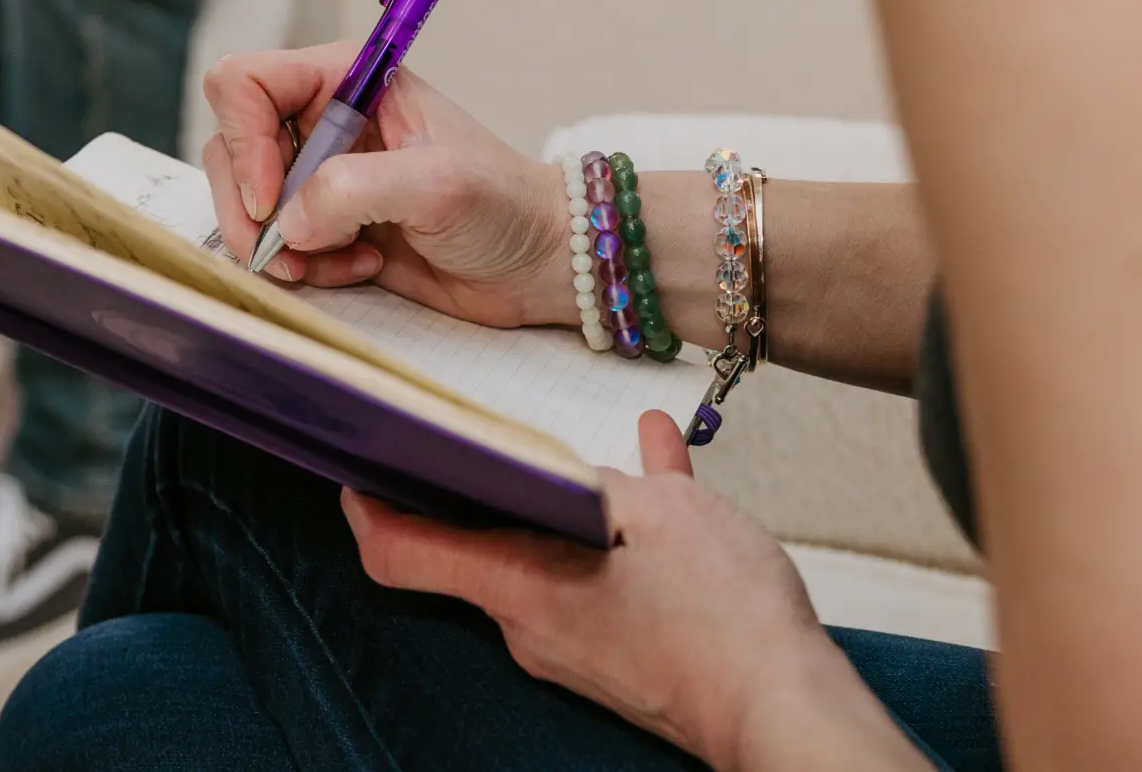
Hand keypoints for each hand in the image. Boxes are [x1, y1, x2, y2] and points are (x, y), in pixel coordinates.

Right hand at [199, 44, 576, 327]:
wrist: (537, 263)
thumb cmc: (503, 204)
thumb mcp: (436, 184)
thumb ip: (352, 189)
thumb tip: (285, 222)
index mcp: (343, 78)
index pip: (244, 83)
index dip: (242, 139)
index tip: (268, 199)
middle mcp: (321, 119)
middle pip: (230, 145)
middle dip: (248, 206)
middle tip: (288, 251)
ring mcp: (318, 173)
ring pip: (243, 200)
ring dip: (276, 244)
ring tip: (335, 261)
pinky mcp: (324, 224)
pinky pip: (273, 244)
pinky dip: (302, 266)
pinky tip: (358, 268)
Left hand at [343, 414, 917, 770]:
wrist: (785, 709)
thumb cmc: (719, 614)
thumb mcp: (658, 510)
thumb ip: (609, 480)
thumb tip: (590, 470)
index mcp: (517, 583)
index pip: (400, 551)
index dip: (366, 505)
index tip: (356, 465)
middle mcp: (529, 626)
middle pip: (472, 551)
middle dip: (486, 490)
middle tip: (491, 433)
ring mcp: (574, 649)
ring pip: (548, 559)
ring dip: (568, 505)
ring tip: (619, 446)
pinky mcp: (621, 658)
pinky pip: (604, 580)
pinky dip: (619, 536)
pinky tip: (663, 471)